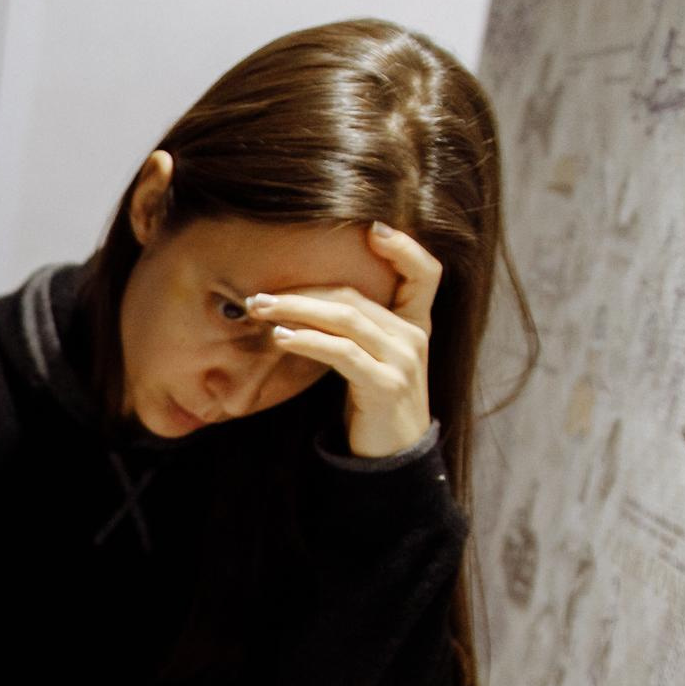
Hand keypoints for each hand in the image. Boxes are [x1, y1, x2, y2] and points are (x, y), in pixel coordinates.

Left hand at [246, 222, 440, 459]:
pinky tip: (282, 338)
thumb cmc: (373, 402)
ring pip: (348, 317)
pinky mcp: (384, 385)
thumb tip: (299, 305)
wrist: (392, 456)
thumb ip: (355, 329)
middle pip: (356, 295)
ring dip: (297, 309)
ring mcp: (403, 360)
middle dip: (303, 290)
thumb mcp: (372, 359)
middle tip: (259, 294)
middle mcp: (415, 336)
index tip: (372, 229)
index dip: (404, 248)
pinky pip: (343, 353)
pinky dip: (309, 341)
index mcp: (416, 324)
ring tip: (260, 309)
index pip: (425, 273)